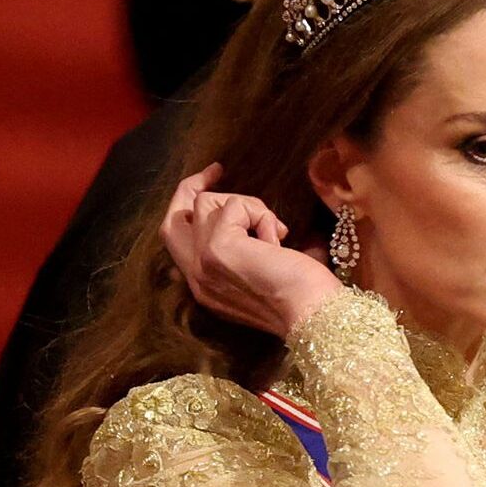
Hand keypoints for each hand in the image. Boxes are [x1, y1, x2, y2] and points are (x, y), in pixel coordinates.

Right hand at [161, 163, 342, 336]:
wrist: (312, 315)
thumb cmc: (303, 296)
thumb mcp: (261, 273)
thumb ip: (245, 251)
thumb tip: (250, 217)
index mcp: (205, 287)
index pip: (178, 241)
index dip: (190, 211)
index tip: (212, 187)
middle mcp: (195, 277)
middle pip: (172, 218)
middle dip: (190, 188)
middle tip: (215, 171)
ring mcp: (202, 262)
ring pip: (207, 203)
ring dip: (247, 207)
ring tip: (274, 231)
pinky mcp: (217, 248)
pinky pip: (233, 205)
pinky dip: (260, 214)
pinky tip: (277, 239)